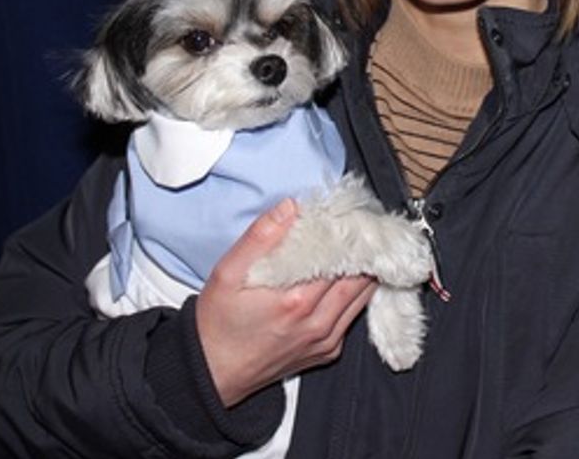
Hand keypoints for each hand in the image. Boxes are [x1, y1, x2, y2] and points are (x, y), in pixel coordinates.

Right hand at [195, 197, 375, 405]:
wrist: (213, 371)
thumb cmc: (218, 323)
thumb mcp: (228, 273)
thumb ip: (261, 237)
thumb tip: (290, 207)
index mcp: (296, 301)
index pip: (341, 256)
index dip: (347, 232)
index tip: (347, 214)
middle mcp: (317, 323)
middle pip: (361, 276)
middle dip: (362, 249)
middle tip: (359, 226)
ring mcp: (326, 339)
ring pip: (363, 296)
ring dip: (365, 270)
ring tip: (358, 247)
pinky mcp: (328, 350)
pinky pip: (353, 316)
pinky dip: (355, 294)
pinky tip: (347, 277)